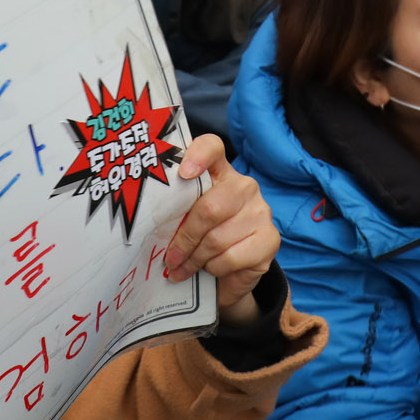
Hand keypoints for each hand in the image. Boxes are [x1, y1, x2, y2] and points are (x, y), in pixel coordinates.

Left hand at [161, 133, 279, 323]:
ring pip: (217, 239)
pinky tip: (211, 269)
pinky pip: (232, 257)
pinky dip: (215, 268)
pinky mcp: (270, 240)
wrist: (232, 272)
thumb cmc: (202, 238)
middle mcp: (245, 186)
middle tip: (170, 258)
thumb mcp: (186, 219)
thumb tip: (148, 225)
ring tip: (183, 268)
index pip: (212, 147)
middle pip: (209, 209)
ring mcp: (261, 212)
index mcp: (219, 172)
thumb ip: (175, 211)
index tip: (183, 173)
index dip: (197, 155)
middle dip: (184, 239)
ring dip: (195, 259)